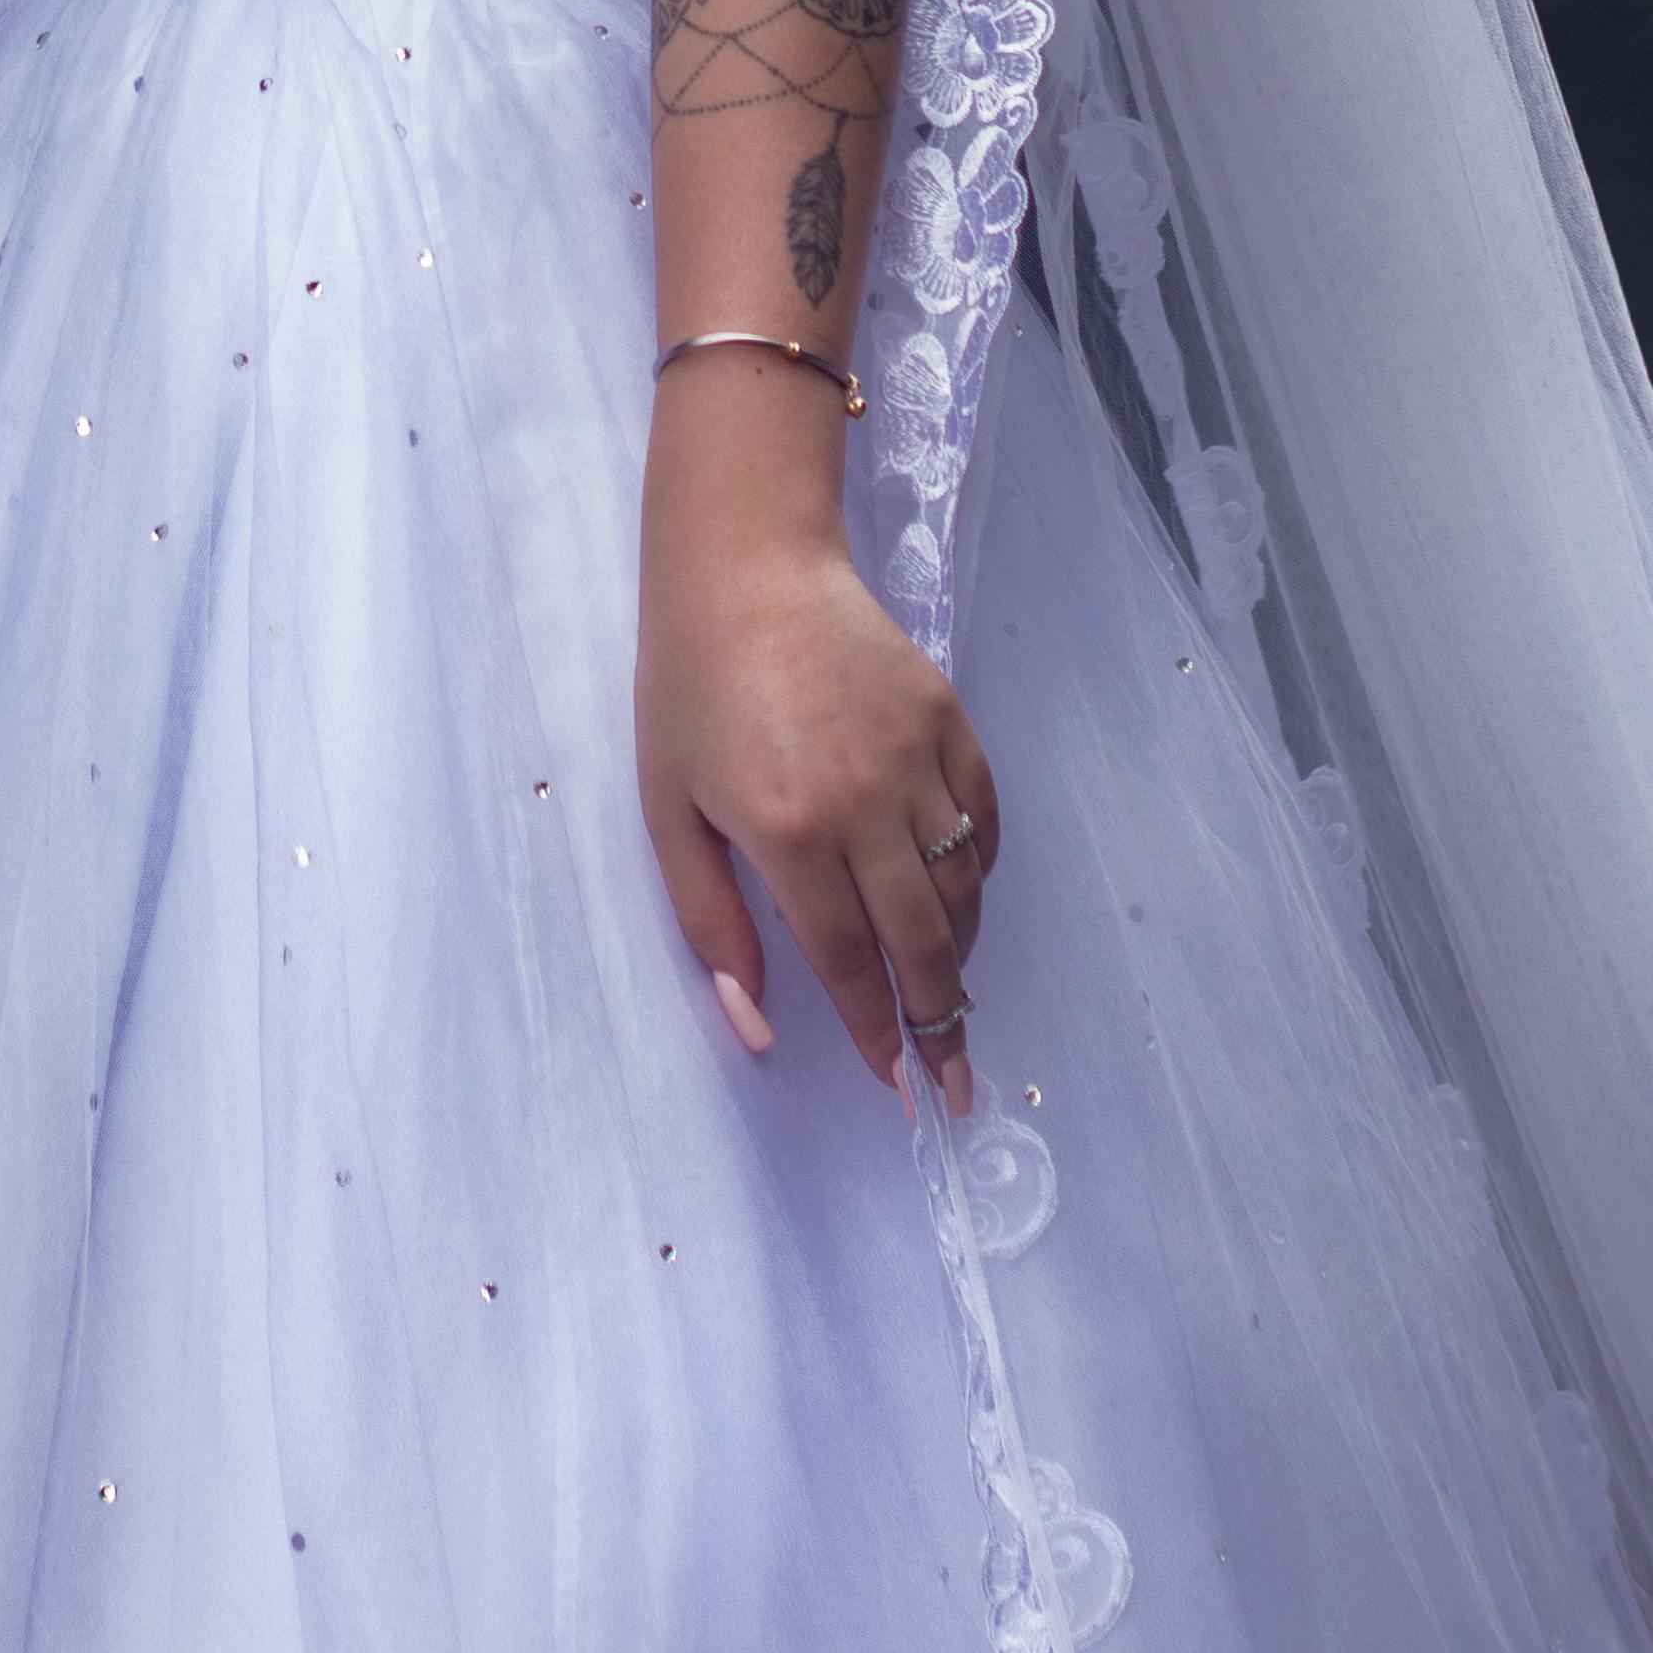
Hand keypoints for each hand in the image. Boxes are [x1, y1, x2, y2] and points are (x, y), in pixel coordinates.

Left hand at [635, 379, 998, 1107]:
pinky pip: (983, 819)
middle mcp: (866, 803)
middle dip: (942, 1022)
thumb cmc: (689, 688)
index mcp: (789, 833)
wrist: (745, 566)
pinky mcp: (948, 718)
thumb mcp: (669, 811)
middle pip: (923, 943)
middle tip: (954, 1081)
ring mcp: (916, 757)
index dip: (876, 1034)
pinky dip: (979, 870)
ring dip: (959, 951)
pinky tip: (956, 894)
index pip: (849, 965)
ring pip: (962, 888)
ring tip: (946, 992)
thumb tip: (756, 1028)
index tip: (896, 1086)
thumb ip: (711, 925)